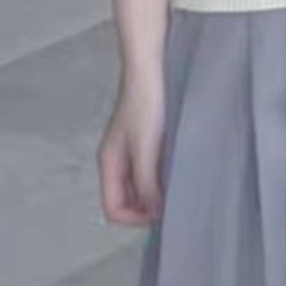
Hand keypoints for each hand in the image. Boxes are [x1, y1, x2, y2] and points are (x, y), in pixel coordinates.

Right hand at [97, 70, 164, 226]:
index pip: (114, 209)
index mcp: (109, 164)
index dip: (135, 217)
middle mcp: (117, 160)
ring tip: (176, 178)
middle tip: (172, 198)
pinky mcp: (146, 140)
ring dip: (157, 188)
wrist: (151, 68)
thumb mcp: (145, 148)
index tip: (160, 211)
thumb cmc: (145, 103)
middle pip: (127, 200)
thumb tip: (154, 214)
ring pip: (141, 185)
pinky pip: (151, 169)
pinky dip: (162, 173)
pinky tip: (177, 162)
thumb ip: (147, 183)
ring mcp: (131, 150)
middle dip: (147, 205)